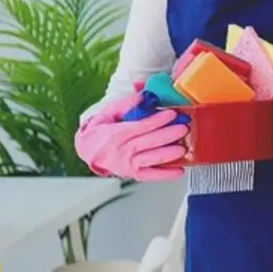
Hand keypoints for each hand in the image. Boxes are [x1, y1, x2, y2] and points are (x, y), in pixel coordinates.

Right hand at [74, 83, 188, 180]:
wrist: (89, 150)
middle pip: (148, 143)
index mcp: (115, 134)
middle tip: (183, 128)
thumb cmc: (101, 129)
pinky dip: (165, 175)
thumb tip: (143, 96)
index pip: (140, 127)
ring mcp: (127, 164)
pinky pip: (150, 175)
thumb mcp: (109, 112)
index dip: (157, 120)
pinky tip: (179, 170)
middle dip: (168, 135)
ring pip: (150, 159)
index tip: (172, 114)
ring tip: (183, 148)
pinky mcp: (132, 174)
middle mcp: (121, 151)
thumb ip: (127, 104)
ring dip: (168, 154)